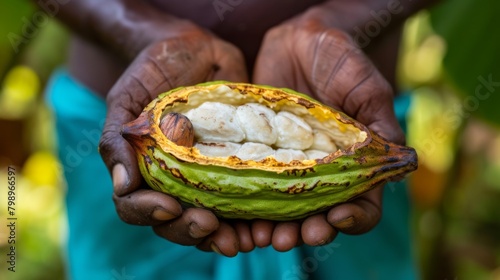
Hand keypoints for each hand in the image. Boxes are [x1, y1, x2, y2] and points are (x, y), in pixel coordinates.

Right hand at [98, 29, 248, 256]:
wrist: (193, 48)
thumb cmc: (153, 71)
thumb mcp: (125, 98)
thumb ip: (115, 139)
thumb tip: (122, 185)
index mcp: (143, 170)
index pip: (138, 208)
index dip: (149, 215)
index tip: (168, 207)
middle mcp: (174, 180)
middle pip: (176, 223)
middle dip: (190, 231)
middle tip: (208, 224)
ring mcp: (207, 176)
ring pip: (211, 221)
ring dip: (224, 237)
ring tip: (241, 239)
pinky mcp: (238, 166)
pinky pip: (245, 201)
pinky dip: (253, 219)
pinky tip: (264, 224)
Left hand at [251, 19, 403, 250]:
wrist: (299, 41)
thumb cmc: (341, 60)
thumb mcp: (365, 87)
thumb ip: (378, 122)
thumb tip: (399, 161)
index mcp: (352, 164)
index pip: (360, 203)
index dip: (353, 217)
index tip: (338, 216)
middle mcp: (319, 172)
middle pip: (316, 215)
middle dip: (305, 231)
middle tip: (292, 238)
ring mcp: (286, 165)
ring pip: (280, 209)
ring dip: (271, 228)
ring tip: (260, 236)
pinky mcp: (256, 153)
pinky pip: (248, 185)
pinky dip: (242, 204)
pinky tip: (231, 212)